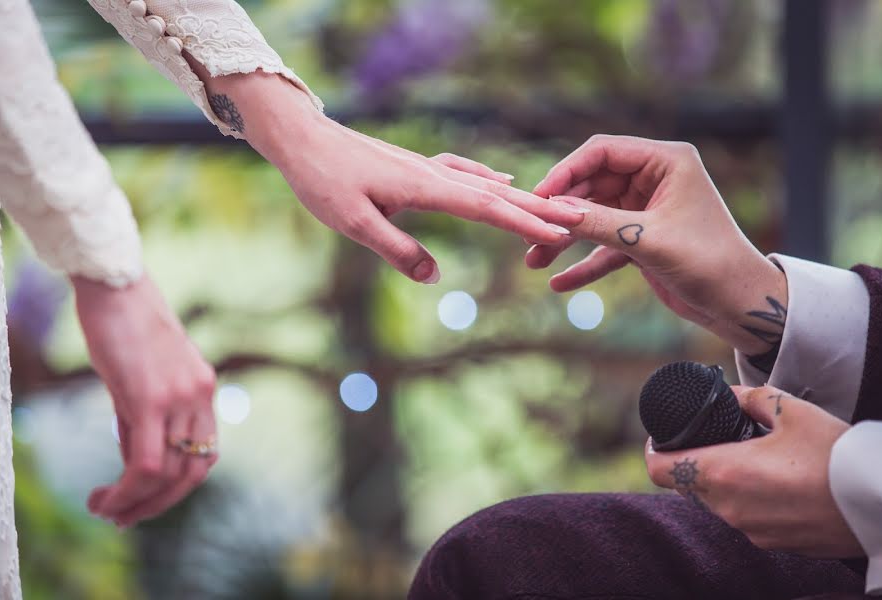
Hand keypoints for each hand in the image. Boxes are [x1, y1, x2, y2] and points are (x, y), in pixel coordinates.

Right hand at [73, 274, 216, 526]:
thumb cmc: (122, 326)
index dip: (177, 487)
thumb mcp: (140, 379)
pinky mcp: (150, 398)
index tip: (145, 500)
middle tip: (124, 518)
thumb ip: (144, 421)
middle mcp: (201, 395)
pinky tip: (103, 500)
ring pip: (169, 473)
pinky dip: (127, 492)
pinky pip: (146, 463)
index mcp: (204, 389)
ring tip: (106, 510)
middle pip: (193, 472)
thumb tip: (136, 466)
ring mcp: (180, 397)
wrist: (115, 285)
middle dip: (159, 504)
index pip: (205, 454)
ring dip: (137, 503)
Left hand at [186, 60, 585, 283]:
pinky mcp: (417, 167)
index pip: (486, 208)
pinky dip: (490, 178)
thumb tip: (434, 276)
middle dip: (538, 208)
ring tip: (555, 206)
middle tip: (579, 220)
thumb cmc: (323, 181)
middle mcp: (434, 173)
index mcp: (425, 187)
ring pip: (485, 182)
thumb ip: (395, 248)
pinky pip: (465, 172)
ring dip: (522, 196)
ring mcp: (427, 167)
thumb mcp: (353, 222)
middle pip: (497, 192)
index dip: (524, 223)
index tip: (559, 234)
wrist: (302, 139)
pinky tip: (502, 178)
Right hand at [526, 135, 786, 356]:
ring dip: (564, 238)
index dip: (566, 171)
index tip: (540, 196)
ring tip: (534, 260)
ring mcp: (645, 210)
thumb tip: (552, 213)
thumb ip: (600, 224)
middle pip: (591, 184)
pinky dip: (582, 263)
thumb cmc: (709, 263)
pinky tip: (559, 282)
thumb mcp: (649, 241)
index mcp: (666, 161)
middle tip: (529, 231)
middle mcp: (654, 179)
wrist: (739, 305)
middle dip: (561, 210)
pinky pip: (603, 246)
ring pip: (592, 217)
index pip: (603, 152)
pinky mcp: (641, 239)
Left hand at [645, 385, 861, 557]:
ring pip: (715, 504)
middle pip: (688, 485)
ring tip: (751, 459)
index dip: (655, 450)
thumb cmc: (835, 456)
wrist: (880, 503)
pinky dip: (747, 500)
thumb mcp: (791, 410)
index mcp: (723, 472)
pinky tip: (774, 483)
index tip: (663, 436)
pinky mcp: (771, 543)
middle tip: (714, 440)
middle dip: (695, 462)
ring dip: (723, 482)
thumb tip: (727, 396)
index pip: (659, 469)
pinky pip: (743, 519)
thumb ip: (749, 399)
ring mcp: (749, 530)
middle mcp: (728, 507)